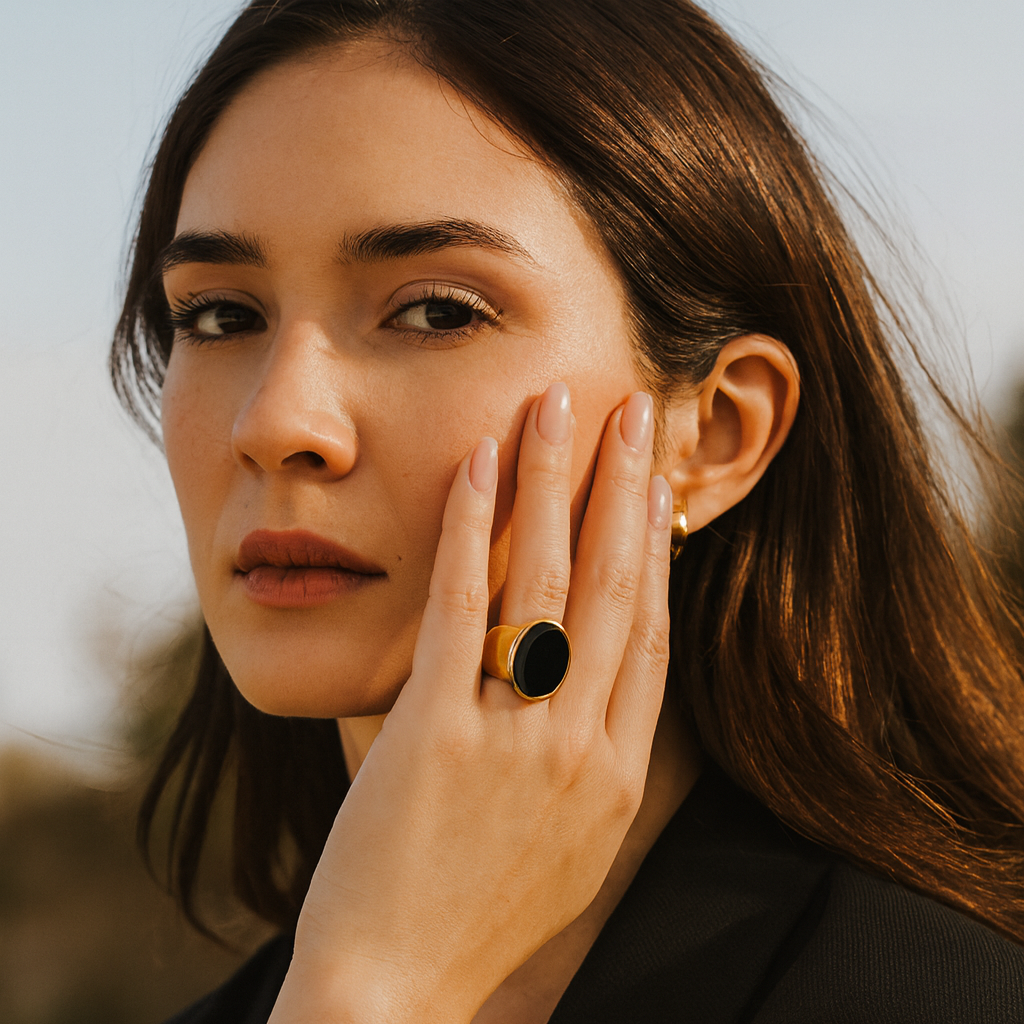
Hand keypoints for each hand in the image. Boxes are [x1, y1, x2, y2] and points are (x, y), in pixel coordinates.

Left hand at [270, 385, 673, 1023]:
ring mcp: (515, 739)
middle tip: (633, 409)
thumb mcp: (568, 848)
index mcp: (619, 774)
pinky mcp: (436, 736)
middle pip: (617, 589)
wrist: (399, 999)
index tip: (657, 486)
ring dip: (556, 481)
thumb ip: (586, 761)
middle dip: (627, 488)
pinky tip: (475, 462)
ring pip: (550, 581)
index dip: (657, 548)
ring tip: (560, 402)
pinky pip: (460, 608)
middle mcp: (583, 747)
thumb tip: (586, 684)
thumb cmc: (478, 921)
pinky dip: (469, 527)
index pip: (651, 632)